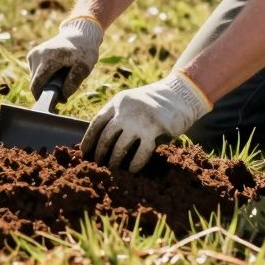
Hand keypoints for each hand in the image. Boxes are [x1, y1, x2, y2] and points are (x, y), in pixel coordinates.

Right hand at [27, 16, 102, 101]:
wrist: (80, 34)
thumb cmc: (84, 51)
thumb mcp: (84, 67)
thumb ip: (73, 82)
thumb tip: (62, 96)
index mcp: (49, 58)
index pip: (37, 83)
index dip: (41, 96)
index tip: (51, 103)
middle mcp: (37, 55)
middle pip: (35, 82)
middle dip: (46, 90)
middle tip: (62, 93)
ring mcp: (34, 53)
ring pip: (34, 78)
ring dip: (45, 82)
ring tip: (61, 80)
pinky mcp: (33, 54)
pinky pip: (35, 71)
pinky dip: (43, 75)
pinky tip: (55, 72)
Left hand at [80, 72, 211, 172]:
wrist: (180, 94)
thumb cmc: (154, 102)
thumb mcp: (132, 102)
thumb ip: (119, 115)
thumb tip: (103, 141)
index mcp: (118, 102)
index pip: (97, 122)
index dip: (89, 139)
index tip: (84, 152)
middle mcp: (126, 110)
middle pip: (106, 136)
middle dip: (100, 152)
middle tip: (98, 164)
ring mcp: (140, 119)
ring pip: (121, 146)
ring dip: (115, 160)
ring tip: (113, 169)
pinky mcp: (155, 129)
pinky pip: (141, 151)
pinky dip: (135, 163)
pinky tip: (132, 170)